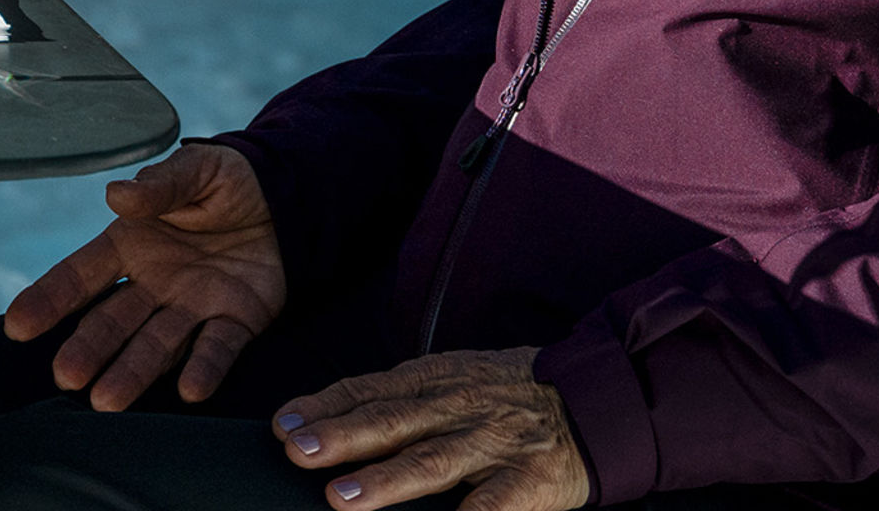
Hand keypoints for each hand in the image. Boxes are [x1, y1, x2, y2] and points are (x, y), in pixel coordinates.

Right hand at [3, 141, 287, 409]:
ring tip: (108, 402)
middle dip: (89, 349)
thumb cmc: (225, 180)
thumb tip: (118, 195)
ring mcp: (193, 306)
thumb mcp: (193, 170)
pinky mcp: (237, 319)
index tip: (17, 328)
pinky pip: (218, 346)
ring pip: (157, 344)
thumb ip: (158, 186)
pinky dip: (204, 366)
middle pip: (113, 321)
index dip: (49, 299)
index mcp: (132, 243)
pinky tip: (189, 390)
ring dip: (133, 372)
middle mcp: (154, 283)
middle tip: (67, 378)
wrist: (285, 196)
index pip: (81, 275)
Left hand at [272, 349, 590, 510]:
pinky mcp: (530, 479)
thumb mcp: (454, 379)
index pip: (369, 390)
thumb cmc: (510, 395)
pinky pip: (494, 506)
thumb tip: (332, 419)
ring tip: (342, 498)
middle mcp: (459, 407)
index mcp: (436, 380)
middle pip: (392, 421)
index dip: (324, 406)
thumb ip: (404, 400)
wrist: (597, 400)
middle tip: (295, 452)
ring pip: (433, 461)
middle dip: (340, 437)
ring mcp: (494, 443)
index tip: (281, 425)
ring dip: (385, 481)